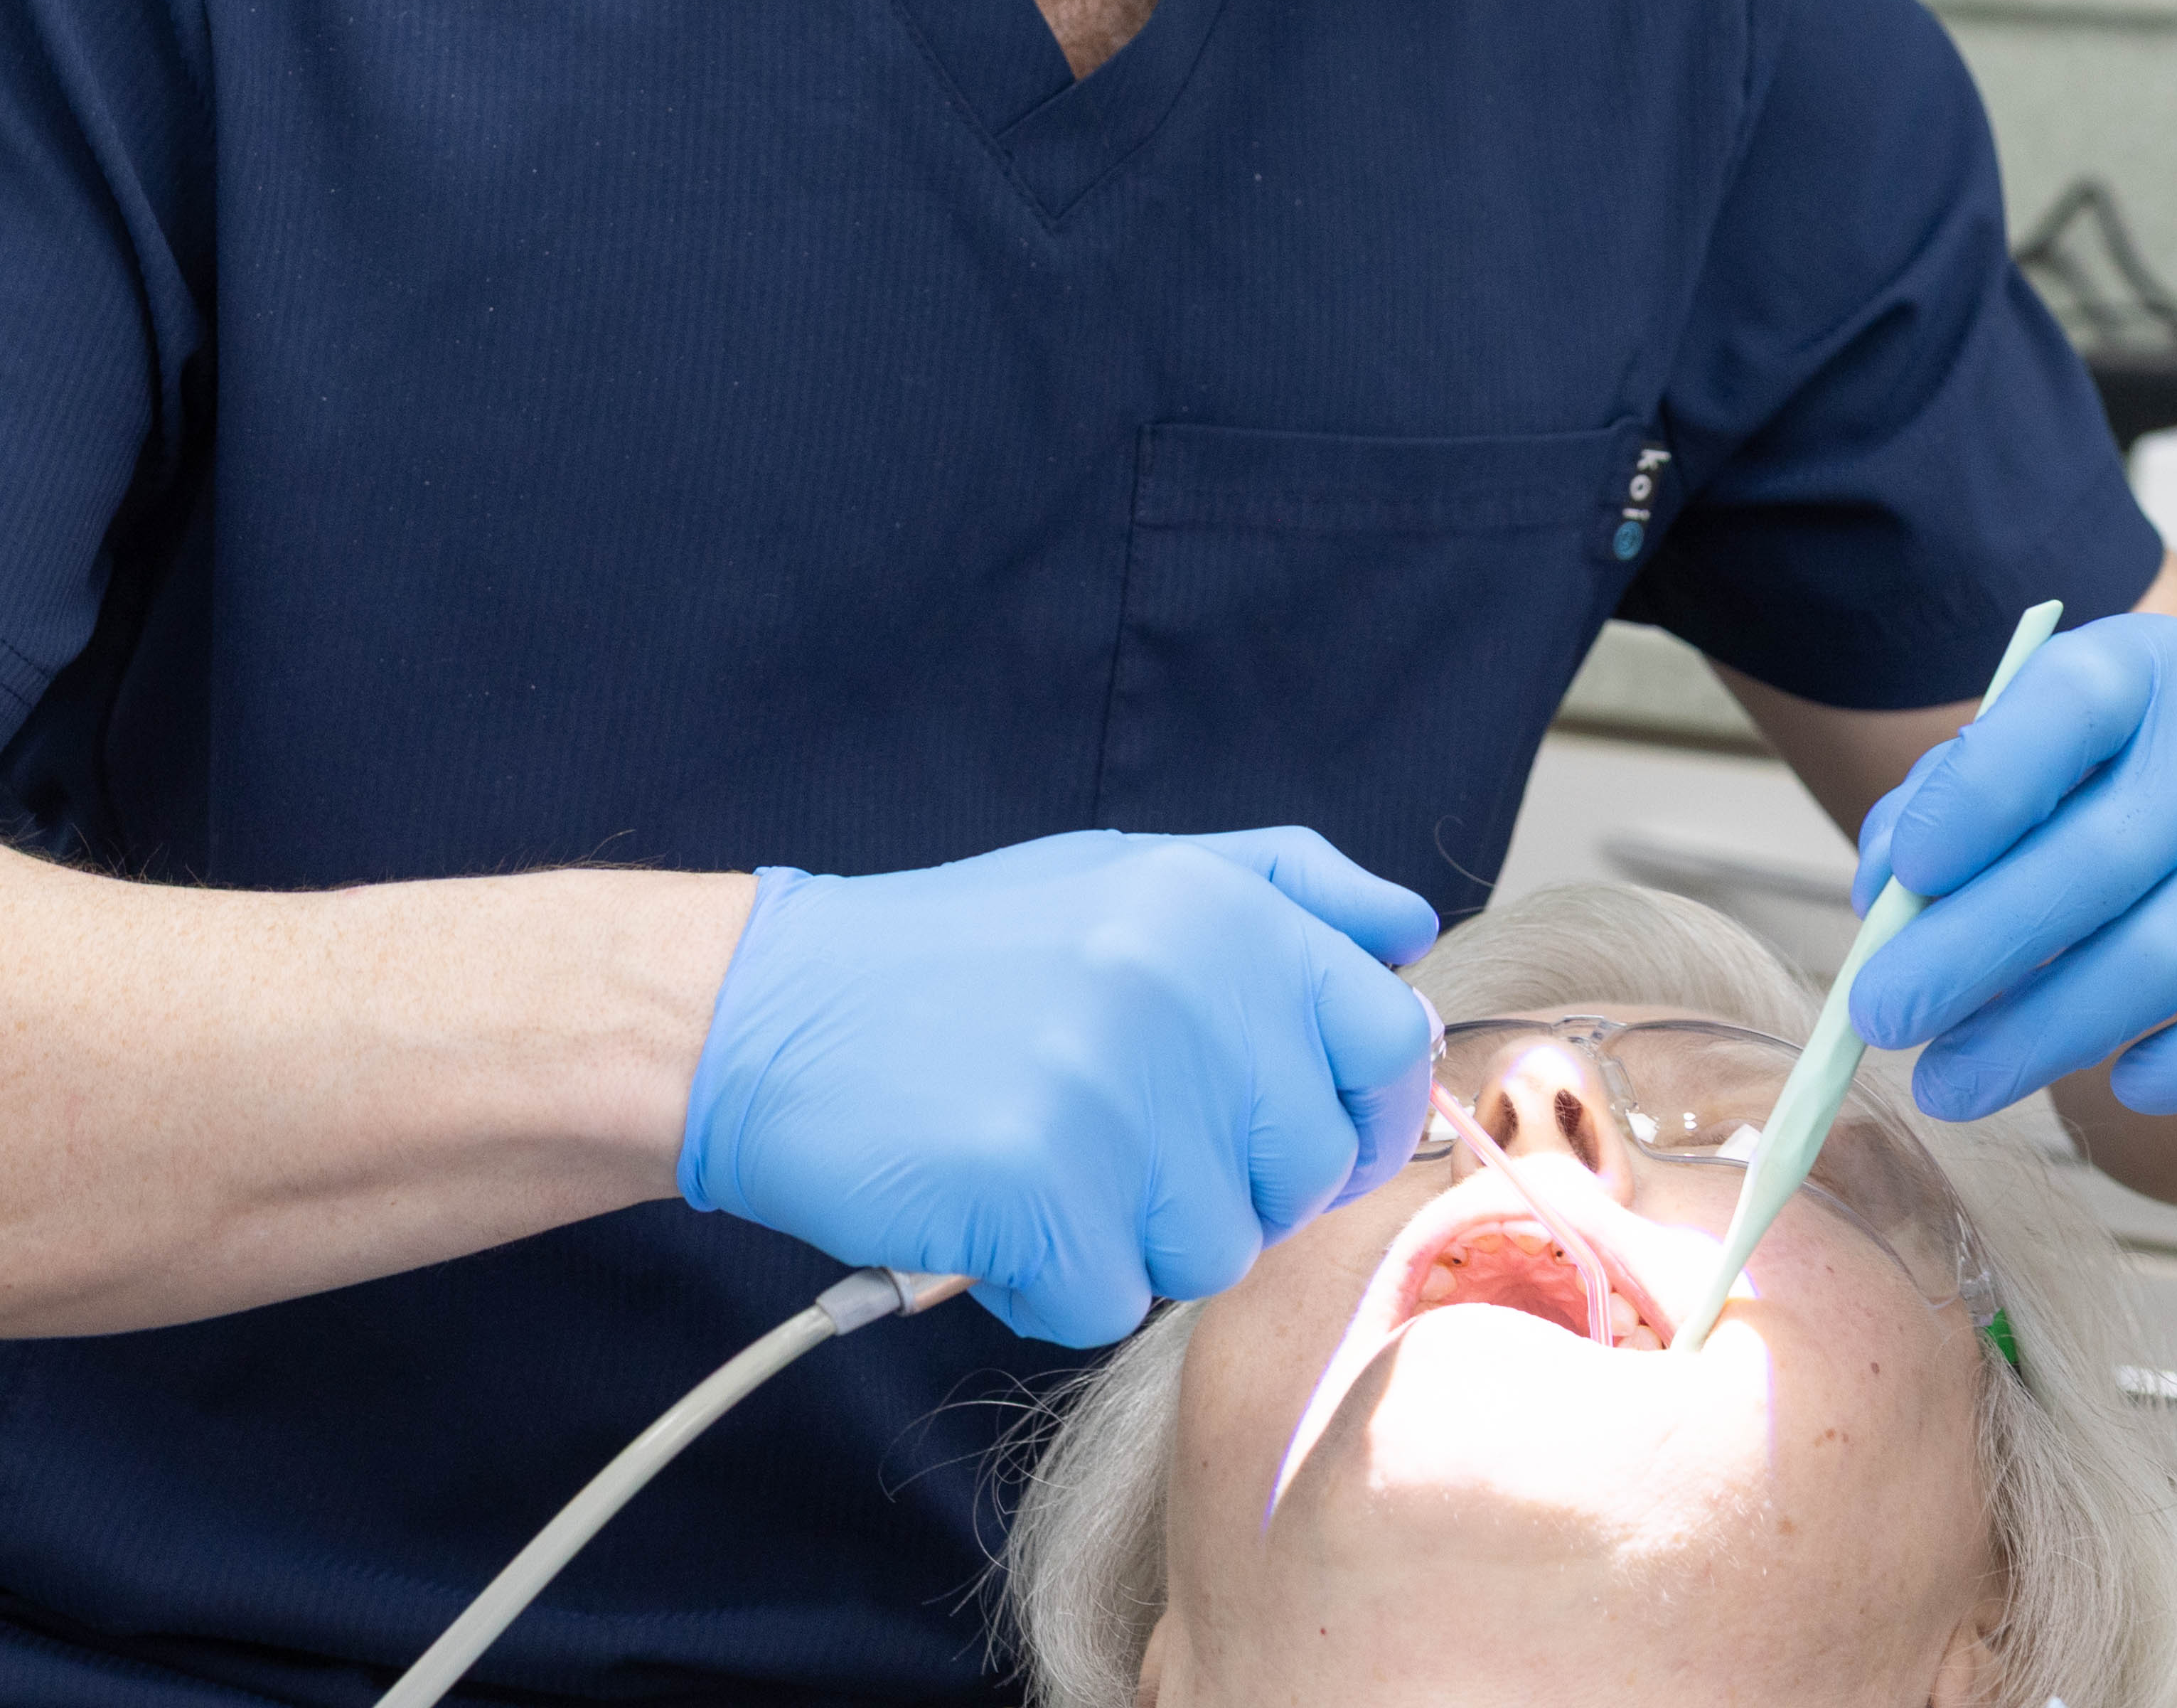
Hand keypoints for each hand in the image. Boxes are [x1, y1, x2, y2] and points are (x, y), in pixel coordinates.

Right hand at [678, 828, 1442, 1347]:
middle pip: (1306, 1174)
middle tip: (1115, 1140)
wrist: (768, 1015)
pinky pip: (1110, 1305)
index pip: (1384, 1041)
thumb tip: (1408, 929)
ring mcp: (1112, 1093)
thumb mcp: (1125, 872)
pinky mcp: (1040, 1194)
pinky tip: (989, 1212)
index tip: (1284, 1132)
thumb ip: (1282, 888)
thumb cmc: (960, 959)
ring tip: (1042, 1161)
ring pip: (1214, 1252)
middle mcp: (1183, 988)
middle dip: (1224, 1183)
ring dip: (1133, 1239)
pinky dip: (1050, 1284)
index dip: (1355, 1110)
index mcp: (1220, 909)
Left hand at [1843, 612, 2176, 1123]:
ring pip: (2172, 948)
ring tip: (1951, 1083)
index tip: (1901, 879)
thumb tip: (1889, 891)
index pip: (2065, 706)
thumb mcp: (2024, 767)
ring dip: (2048, 1030)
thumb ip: (1946, 808)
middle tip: (1885, 1019)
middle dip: (1977, 950)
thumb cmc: (2104, 796)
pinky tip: (2123, 1088)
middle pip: (2104, 854)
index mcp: (2145, 666)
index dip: (1980, 792)